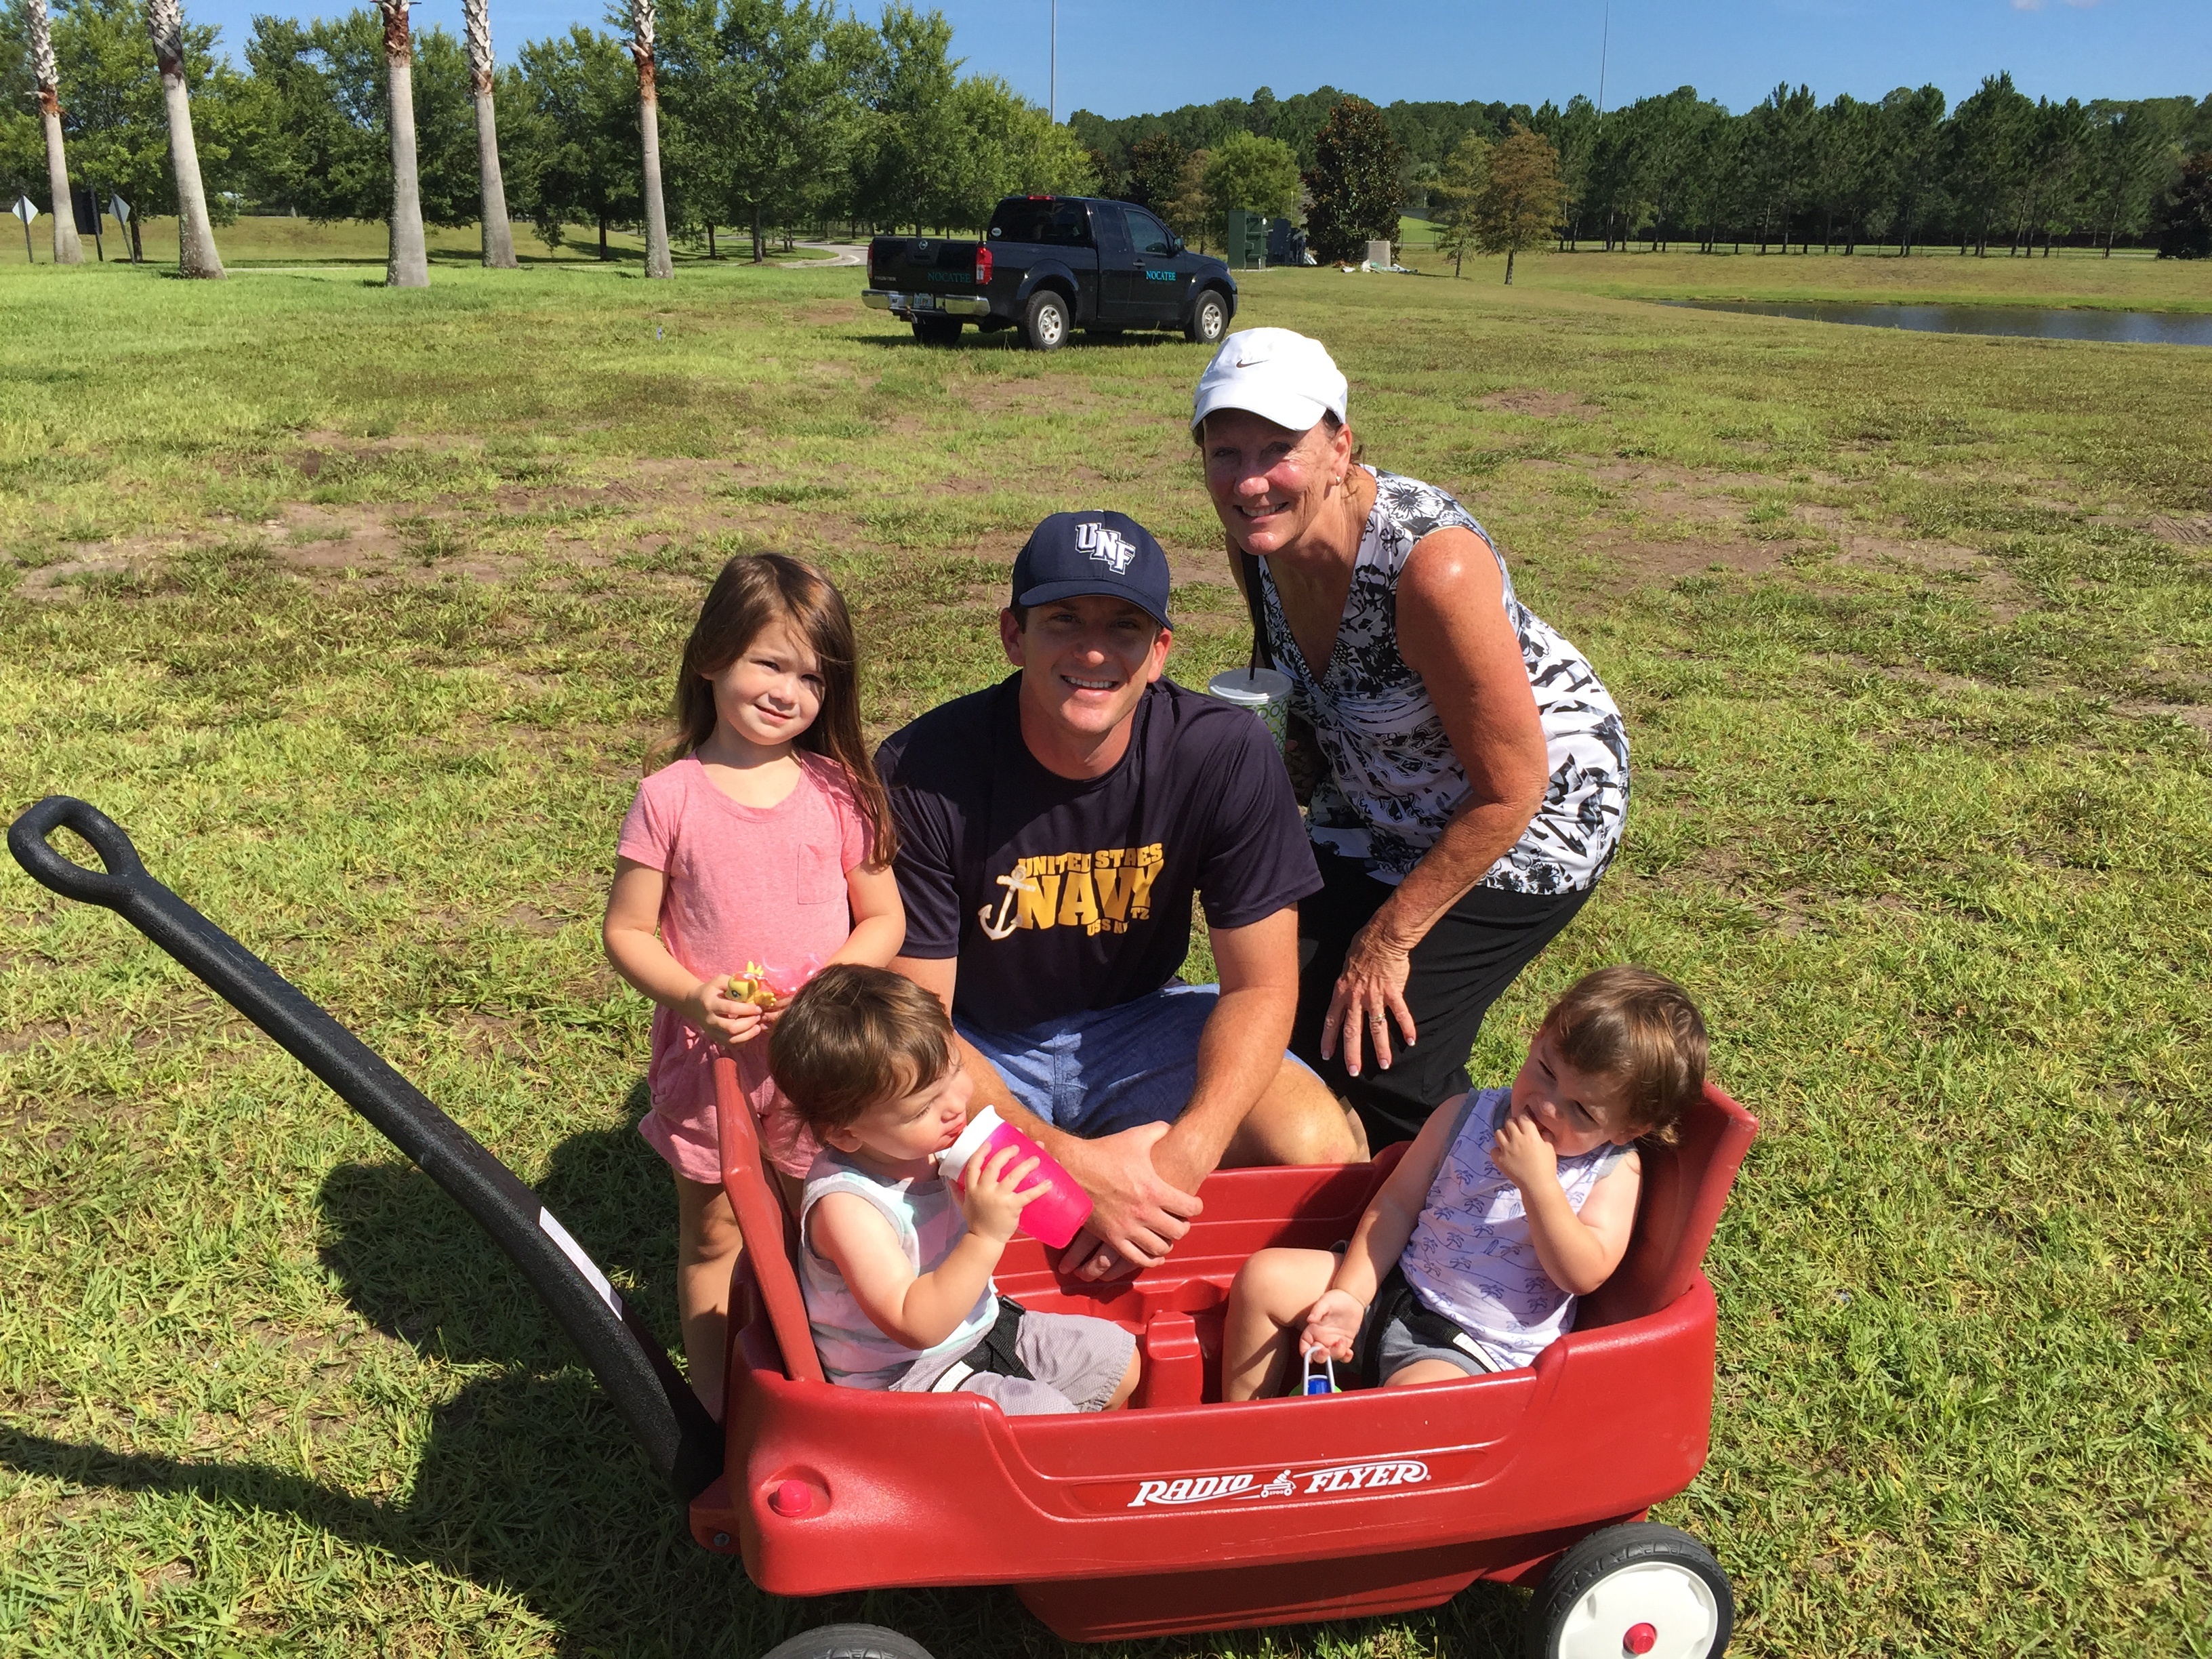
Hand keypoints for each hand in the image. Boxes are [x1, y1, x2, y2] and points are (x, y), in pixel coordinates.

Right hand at [681, 979, 764, 1047]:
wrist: (694, 1003)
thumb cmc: (711, 990)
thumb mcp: (720, 981)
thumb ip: (735, 983)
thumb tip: (754, 988)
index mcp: (711, 1003)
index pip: (730, 1009)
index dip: (747, 1009)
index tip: (758, 1008)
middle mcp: (710, 1020)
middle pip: (731, 1028)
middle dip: (749, 1023)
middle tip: (758, 1017)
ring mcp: (711, 1031)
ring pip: (731, 1040)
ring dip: (748, 1035)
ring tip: (757, 1027)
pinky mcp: (715, 1038)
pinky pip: (730, 1045)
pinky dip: (742, 1041)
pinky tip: (749, 1033)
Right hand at [958, 1143, 1044, 1244]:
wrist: (984, 1240)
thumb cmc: (976, 1222)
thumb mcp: (964, 1204)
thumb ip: (958, 1192)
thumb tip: (949, 1181)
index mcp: (973, 1189)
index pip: (974, 1166)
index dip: (981, 1152)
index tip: (989, 1143)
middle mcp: (985, 1191)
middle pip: (994, 1166)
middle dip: (1005, 1154)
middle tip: (1016, 1147)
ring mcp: (999, 1198)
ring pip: (1013, 1176)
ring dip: (1026, 1165)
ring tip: (1036, 1158)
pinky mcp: (1012, 1207)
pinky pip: (1027, 1195)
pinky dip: (1039, 1188)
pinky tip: (1048, 1182)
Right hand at [1053, 1122, 1202, 1281]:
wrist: (1072, 1167)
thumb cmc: (1104, 1152)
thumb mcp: (1135, 1137)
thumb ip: (1158, 1131)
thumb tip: (1170, 1128)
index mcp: (1154, 1189)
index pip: (1190, 1208)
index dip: (1197, 1207)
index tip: (1195, 1204)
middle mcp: (1144, 1212)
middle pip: (1178, 1231)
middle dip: (1183, 1225)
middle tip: (1181, 1220)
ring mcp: (1127, 1228)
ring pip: (1159, 1248)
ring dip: (1167, 1243)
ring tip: (1167, 1235)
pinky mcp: (1112, 1238)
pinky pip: (1136, 1259)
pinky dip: (1150, 1260)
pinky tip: (1155, 1255)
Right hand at [1299, 1288, 1364, 1363]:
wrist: (1352, 1299)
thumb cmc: (1335, 1298)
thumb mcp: (1325, 1302)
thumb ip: (1317, 1310)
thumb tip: (1309, 1319)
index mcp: (1313, 1330)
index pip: (1305, 1344)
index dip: (1305, 1352)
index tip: (1309, 1357)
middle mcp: (1321, 1338)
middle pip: (1317, 1354)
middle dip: (1321, 1356)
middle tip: (1327, 1351)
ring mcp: (1333, 1342)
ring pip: (1331, 1356)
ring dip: (1336, 1354)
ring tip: (1343, 1341)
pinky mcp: (1344, 1343)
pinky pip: (1344, 1355)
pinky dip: (1346, 1357)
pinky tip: (1349, 1351)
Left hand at [1320, 917, 1416, 1077]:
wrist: (1383, 936)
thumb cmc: (1362, 946)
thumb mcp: (1345, 965)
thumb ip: (1344, 984)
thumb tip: (1343, 992)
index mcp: (1341, 991)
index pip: (1331, 1020)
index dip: (1328, 1039)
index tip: (1326, 1056)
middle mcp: (1356, 997)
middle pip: (1352, 1030)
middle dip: (1352, 1053)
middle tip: (1353, 1072)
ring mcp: (1375, 996)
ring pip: (1376, 1027)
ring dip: (1381, 1048)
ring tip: (1385, 1065)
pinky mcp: (1393, 992)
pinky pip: (1400, 1013)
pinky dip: (1407, 1027)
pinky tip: (1411, 1041)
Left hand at [1490, 1110, 1556, 1192]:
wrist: (1537, 1186)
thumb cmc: (1547, 1167)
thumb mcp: (1550, 1148)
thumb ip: (1545, 1135)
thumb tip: (1540, 1128)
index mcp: (1530, 1135)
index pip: (1523, 1117)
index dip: (1524, 1116)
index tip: (1525, 1119)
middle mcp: (1516, 1139)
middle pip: (1509, 1122)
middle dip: (1513, 1124)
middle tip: (1517, 1130)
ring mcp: (1506, 1149)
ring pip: (1498, 1132)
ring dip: (1504, 1134)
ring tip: (1509, 1140)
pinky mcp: (1499, 1159)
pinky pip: (1493, 1149)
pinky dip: (1497, 1150)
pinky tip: (1504, 1153)